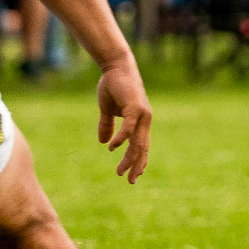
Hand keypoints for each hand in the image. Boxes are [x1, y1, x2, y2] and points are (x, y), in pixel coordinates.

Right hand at [96, 58, 152, 182]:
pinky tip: (113, 148)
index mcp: (140, 121)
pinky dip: (122, 139)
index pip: (142, 145)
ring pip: (138, 142)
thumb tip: (104, 142)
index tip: (133, 176)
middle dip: (136, 166)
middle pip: (143, 148)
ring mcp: (141, 114)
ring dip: (129, 158)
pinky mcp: (135, 107)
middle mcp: (144, 120)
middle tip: (130, 181)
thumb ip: (107, 126)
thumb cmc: (113, 86)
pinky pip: (129, 128)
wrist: (115, 67)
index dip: (138, 161)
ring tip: (120, 171)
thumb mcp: (107, 110)